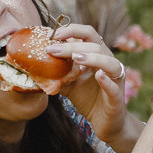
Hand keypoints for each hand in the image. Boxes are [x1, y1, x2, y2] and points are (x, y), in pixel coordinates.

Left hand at [47, 23, 128, 144]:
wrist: (104, 122)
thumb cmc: (88, 99)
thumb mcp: (68, 84)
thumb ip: (57, 74)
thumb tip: (35, 67)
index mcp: (97, 56)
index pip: (88, 34)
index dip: (73, 30)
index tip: (53, 34)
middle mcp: (108, 63)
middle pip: (95, 45)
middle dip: (72, 45)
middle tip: (52, 49)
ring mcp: (115, 79)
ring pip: (109, 62)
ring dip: (92, 58)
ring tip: (75, 58)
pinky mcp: (117, 96)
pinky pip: (114, 86)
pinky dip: (106, 80)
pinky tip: (97, 76)